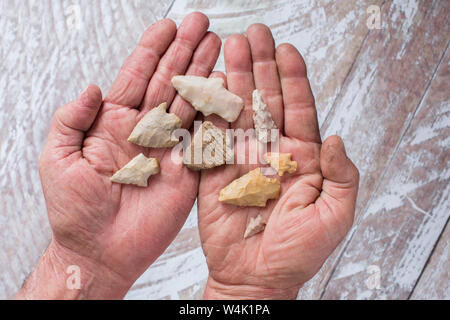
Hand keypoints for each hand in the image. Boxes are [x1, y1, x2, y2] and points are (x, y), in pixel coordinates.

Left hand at [16, 13, 220, 298]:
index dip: (153, 49)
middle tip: (202, 25)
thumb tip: (91, 88)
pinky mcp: (187, 168)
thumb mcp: (58, 159)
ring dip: (203, 72)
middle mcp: (144, 129)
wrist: (100, 250)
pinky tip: (224, 87)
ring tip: (218, 45)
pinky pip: (203, 135)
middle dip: (185, 51)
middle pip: (168, 81)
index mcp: (113, 123)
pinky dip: (214, 111)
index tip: (169, 26)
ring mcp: (168, 147)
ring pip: (188, 101)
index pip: (137, 76)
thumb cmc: (75, 211)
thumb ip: (71, 119)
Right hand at [198, 24, 358, 298]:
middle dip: (261, 66)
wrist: (256, 277)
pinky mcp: (215, 171)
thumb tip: (335, 138)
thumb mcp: (334, 215)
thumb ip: (341, 176)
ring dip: (235, 78)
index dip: (294, 79)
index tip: (287, 50)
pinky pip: (212, 135)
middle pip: (266, 100)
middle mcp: (271, 152)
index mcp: (301, 159)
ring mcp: (241, 158)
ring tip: (231, 47)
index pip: (299, 109)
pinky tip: (211, 84)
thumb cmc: (298, 252)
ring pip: (239, 110)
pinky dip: (211, 110)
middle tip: (253, 34)